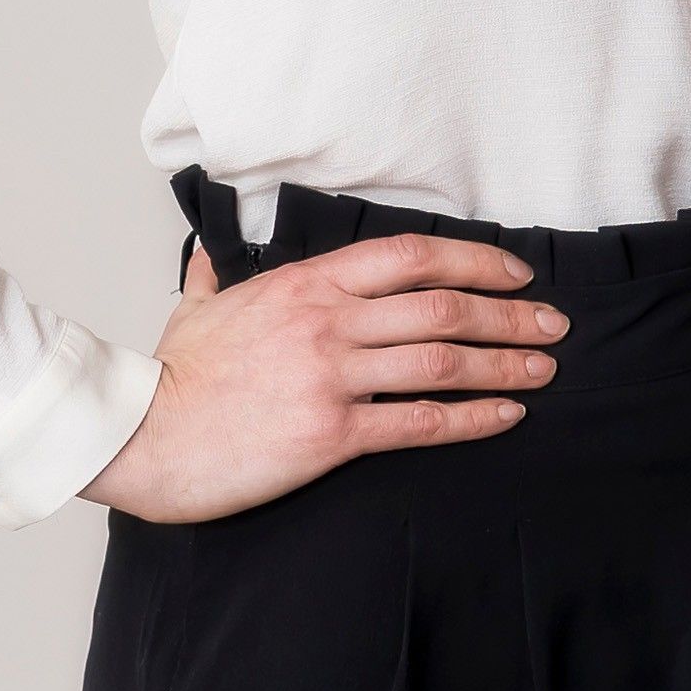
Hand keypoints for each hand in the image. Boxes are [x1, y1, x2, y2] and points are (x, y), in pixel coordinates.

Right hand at [82, 236, 559, 522]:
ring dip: (506, 364)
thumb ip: (213, 280)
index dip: (476, 261)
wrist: (136, 435)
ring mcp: (331, 376)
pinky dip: (473, 417)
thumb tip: (207, 258)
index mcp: (304, 284)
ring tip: (546, 370)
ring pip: (443, 361)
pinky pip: (421, 422)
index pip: (412, 256)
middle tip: (554, 324)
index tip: (516, 274)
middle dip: (510, 315)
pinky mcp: (331, 434)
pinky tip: (506, 416)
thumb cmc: (165, 376)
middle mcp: (327, 322)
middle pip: (444, 308)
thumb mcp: (194, 311)